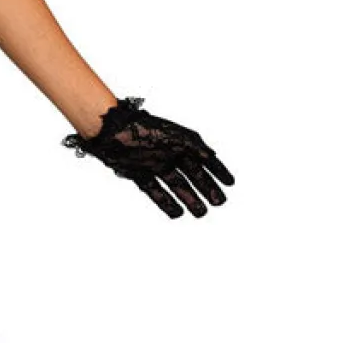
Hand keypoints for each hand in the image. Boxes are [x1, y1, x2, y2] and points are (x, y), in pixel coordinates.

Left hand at [61, 96, 233, 218]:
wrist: (110, 132)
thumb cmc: (142, 129)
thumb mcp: (173, 136)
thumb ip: (193, 145)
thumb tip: (210, 156)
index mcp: (180, 142)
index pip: (204, 158)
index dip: (218, 171)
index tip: (230, 184)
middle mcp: (170, 154)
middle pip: (193, 175)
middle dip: (207, 189)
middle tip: (218, 203)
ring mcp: (155, 165)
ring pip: (177, 186)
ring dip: (189, 199)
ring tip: (201, 213)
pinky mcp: (139, 175)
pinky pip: (156, 191)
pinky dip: (166, 202)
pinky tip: (176, 213)